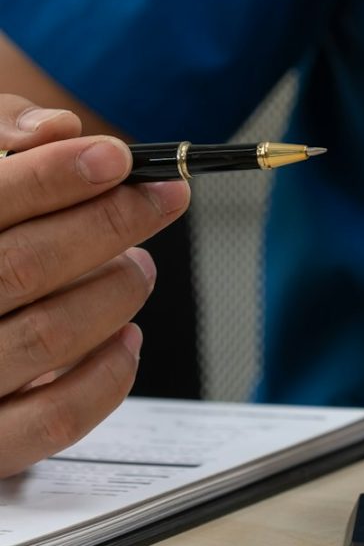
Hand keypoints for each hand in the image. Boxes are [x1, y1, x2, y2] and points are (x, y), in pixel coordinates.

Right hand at [0, 96, 189, 473]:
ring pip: (48, 336)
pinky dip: (110, 373)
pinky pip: (57, 416)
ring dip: (117, 290)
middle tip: (165, 198)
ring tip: (140, 267)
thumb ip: (1, 142)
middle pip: (24, 266)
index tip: (119, 156)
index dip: (52, 176)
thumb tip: (57, 129)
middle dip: (109, 223)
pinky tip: (128, 338)